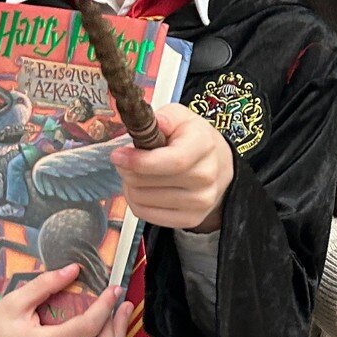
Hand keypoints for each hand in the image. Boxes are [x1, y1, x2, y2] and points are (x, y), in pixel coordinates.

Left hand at [112, 104, 233, 231]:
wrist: (218, 165)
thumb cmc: (193, 139)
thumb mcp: (181, 117)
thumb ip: (163, 118)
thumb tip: (145, 125)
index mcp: (203, 145)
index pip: (172, 161)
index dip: (139, 161)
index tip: (118, 155)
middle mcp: (206, 176)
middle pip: (149, 182)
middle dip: (128, 170)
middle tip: (127, 161)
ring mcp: (200, 201)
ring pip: (143, 199)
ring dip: (130, 186)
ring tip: (137, 174)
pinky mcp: (190, 219)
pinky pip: (146, 215)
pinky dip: (136, 202)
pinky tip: (143, 189)